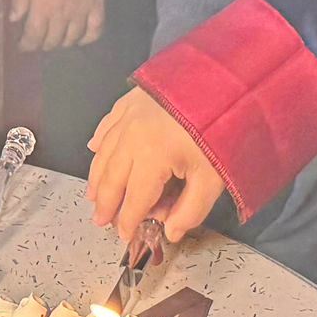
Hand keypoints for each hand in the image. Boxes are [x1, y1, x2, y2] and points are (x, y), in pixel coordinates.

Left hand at [10, 0, 107, 52]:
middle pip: (52, 42)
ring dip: (62, 43)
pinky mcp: (97, 8)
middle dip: (42, 44)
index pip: (33, 38)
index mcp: (42, 10)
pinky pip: (95, 31)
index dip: (26, 45)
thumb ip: (19, 0)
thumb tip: (14, 20)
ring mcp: (81, 14)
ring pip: (71, 39)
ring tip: (56, 39)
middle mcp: (62, 18)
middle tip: (38, 40)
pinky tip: (80, 39)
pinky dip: (87, 39)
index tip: (22, 46)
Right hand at [87, 86, 224, 244]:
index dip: (128, 221)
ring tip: (93, 195)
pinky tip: (94, 149)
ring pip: (103, 152)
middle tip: (100, 220)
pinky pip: (107, 125)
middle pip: (111, 177)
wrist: (224, 81)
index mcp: (151, 158)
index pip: (134, 199)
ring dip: (96, 176)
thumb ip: (191, 210)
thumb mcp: (214, 177)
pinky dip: (99, 141)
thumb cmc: (221, 130)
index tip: (125, 236)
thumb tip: (170, 232)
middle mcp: (131, 137)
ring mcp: (128, 116)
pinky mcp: (131, 100)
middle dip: (105, 203)